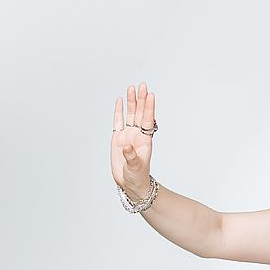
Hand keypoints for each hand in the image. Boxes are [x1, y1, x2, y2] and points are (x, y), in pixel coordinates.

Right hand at [110, 82, 155, 196]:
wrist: (130, 183)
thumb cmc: (137, 177)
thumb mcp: (135, 167)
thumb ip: (131, 157)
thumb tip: (128, 147)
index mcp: (145, 140)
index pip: (148, 120)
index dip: (149, 108)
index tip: (151, 95)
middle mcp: (137, 135)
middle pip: (140, 114)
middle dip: (141, 100)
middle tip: (143, 85)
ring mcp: (128, 136)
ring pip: (130, 115)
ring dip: (131, 102)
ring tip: (132, 88)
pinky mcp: (118, 139)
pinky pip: (118, 122)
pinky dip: (119, 111)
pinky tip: (120, 100)